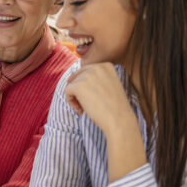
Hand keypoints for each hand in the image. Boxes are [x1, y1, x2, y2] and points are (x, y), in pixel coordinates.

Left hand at [65, 62, 146, 180]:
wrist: (119, 120)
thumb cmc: (115, 108)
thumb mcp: (110, 85)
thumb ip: (97, 78)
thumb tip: (74, 77)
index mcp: (107, 66)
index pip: (87, 71)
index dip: (87, 86)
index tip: (95, 97)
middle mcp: (97, 67)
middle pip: (78, 77)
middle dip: (80, 91)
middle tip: (89, 104)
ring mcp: (87, 75)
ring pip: (72, 84)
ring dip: (76, 98)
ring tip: (86, 108)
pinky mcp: (78, 85)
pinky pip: (67, 91)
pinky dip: (71, 102)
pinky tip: (81, 110)